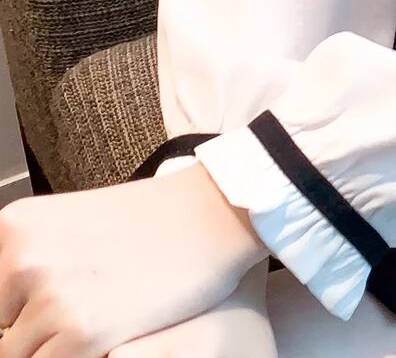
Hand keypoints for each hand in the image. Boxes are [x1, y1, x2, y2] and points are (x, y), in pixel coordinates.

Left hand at [0, 163, 266, 357]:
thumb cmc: (155, 219)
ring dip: (57, 347)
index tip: (36, 317)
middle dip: (32, 332)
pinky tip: (108, 339)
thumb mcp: (73, 223)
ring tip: (96, 325)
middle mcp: (22, 261)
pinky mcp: (87, 331)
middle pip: (2, 331)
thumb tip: (11, 307)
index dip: (14, 314)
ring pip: (22, 355)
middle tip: (80, 317)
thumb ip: (32, 260)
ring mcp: (53, 297)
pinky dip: (78, 357)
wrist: (212, 214)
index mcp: (13, 229)